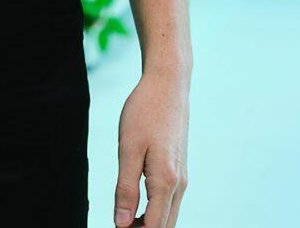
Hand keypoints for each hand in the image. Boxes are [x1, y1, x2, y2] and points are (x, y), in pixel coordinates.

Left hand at [113, 68, 189, 226]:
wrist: (168, 85)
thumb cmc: (145, 112)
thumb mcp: (128, 148)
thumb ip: (125, 188)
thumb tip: (121, 224)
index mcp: (166, 182)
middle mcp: (179, 185)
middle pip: (164, 227)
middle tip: (118, 227)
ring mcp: (181, 178)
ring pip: (167, 216)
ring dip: (148, 225)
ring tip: (123, 222)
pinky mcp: (178, 170)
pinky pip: (168, 202)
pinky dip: (154, 212)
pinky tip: (136, 207)